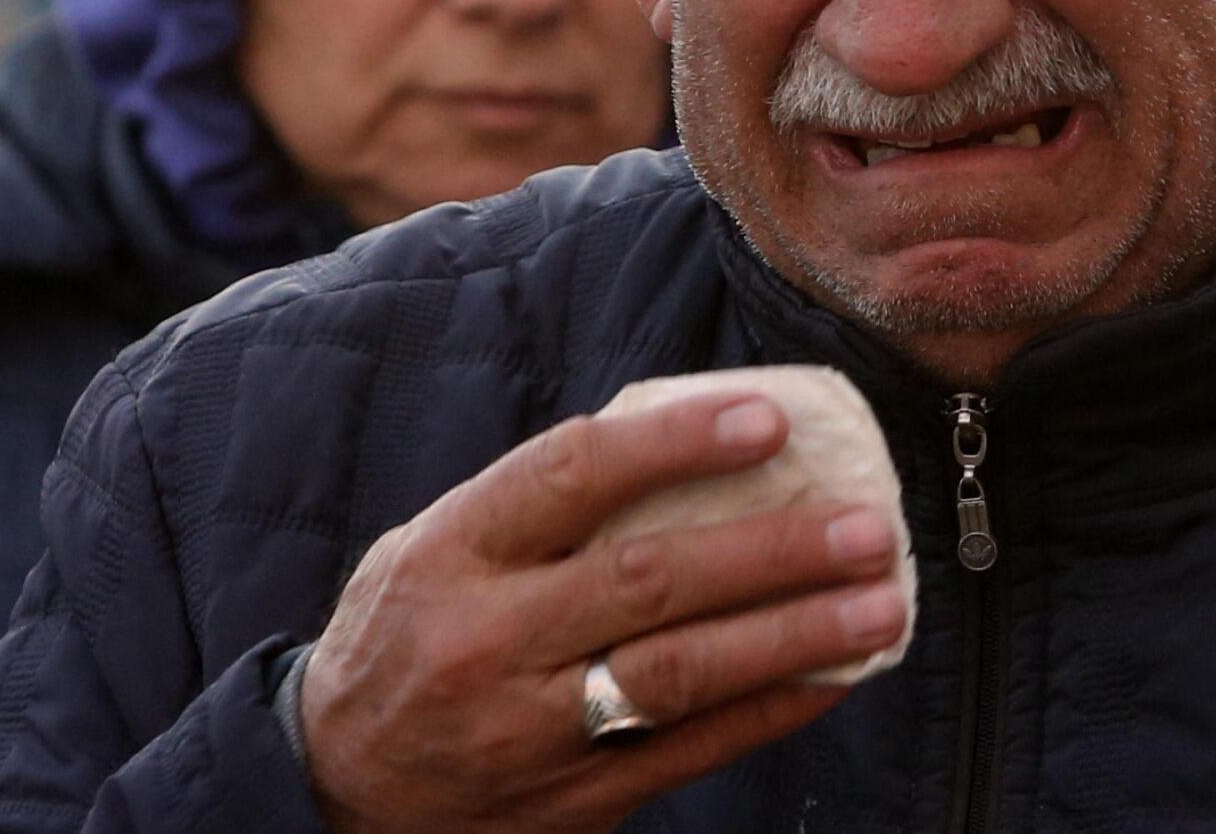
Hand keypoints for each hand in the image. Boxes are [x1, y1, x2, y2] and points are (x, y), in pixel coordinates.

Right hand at [298, 393, 907, 832]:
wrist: (335, 791)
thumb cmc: (405, 638)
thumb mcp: (432, 549)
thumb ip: (535, 504)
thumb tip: (681, 437)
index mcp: (453, 554)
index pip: (571, 475)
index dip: (675, 442)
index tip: (768, 419)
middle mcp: (490, 640)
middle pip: (648, 581)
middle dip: (772, 551)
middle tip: (867, 524)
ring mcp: (531, 728)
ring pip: (681, 675)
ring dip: (795, 635)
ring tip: (881, 602)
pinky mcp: (571, 800)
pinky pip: (690, 751)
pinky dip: (771, 710)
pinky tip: (837, 674)